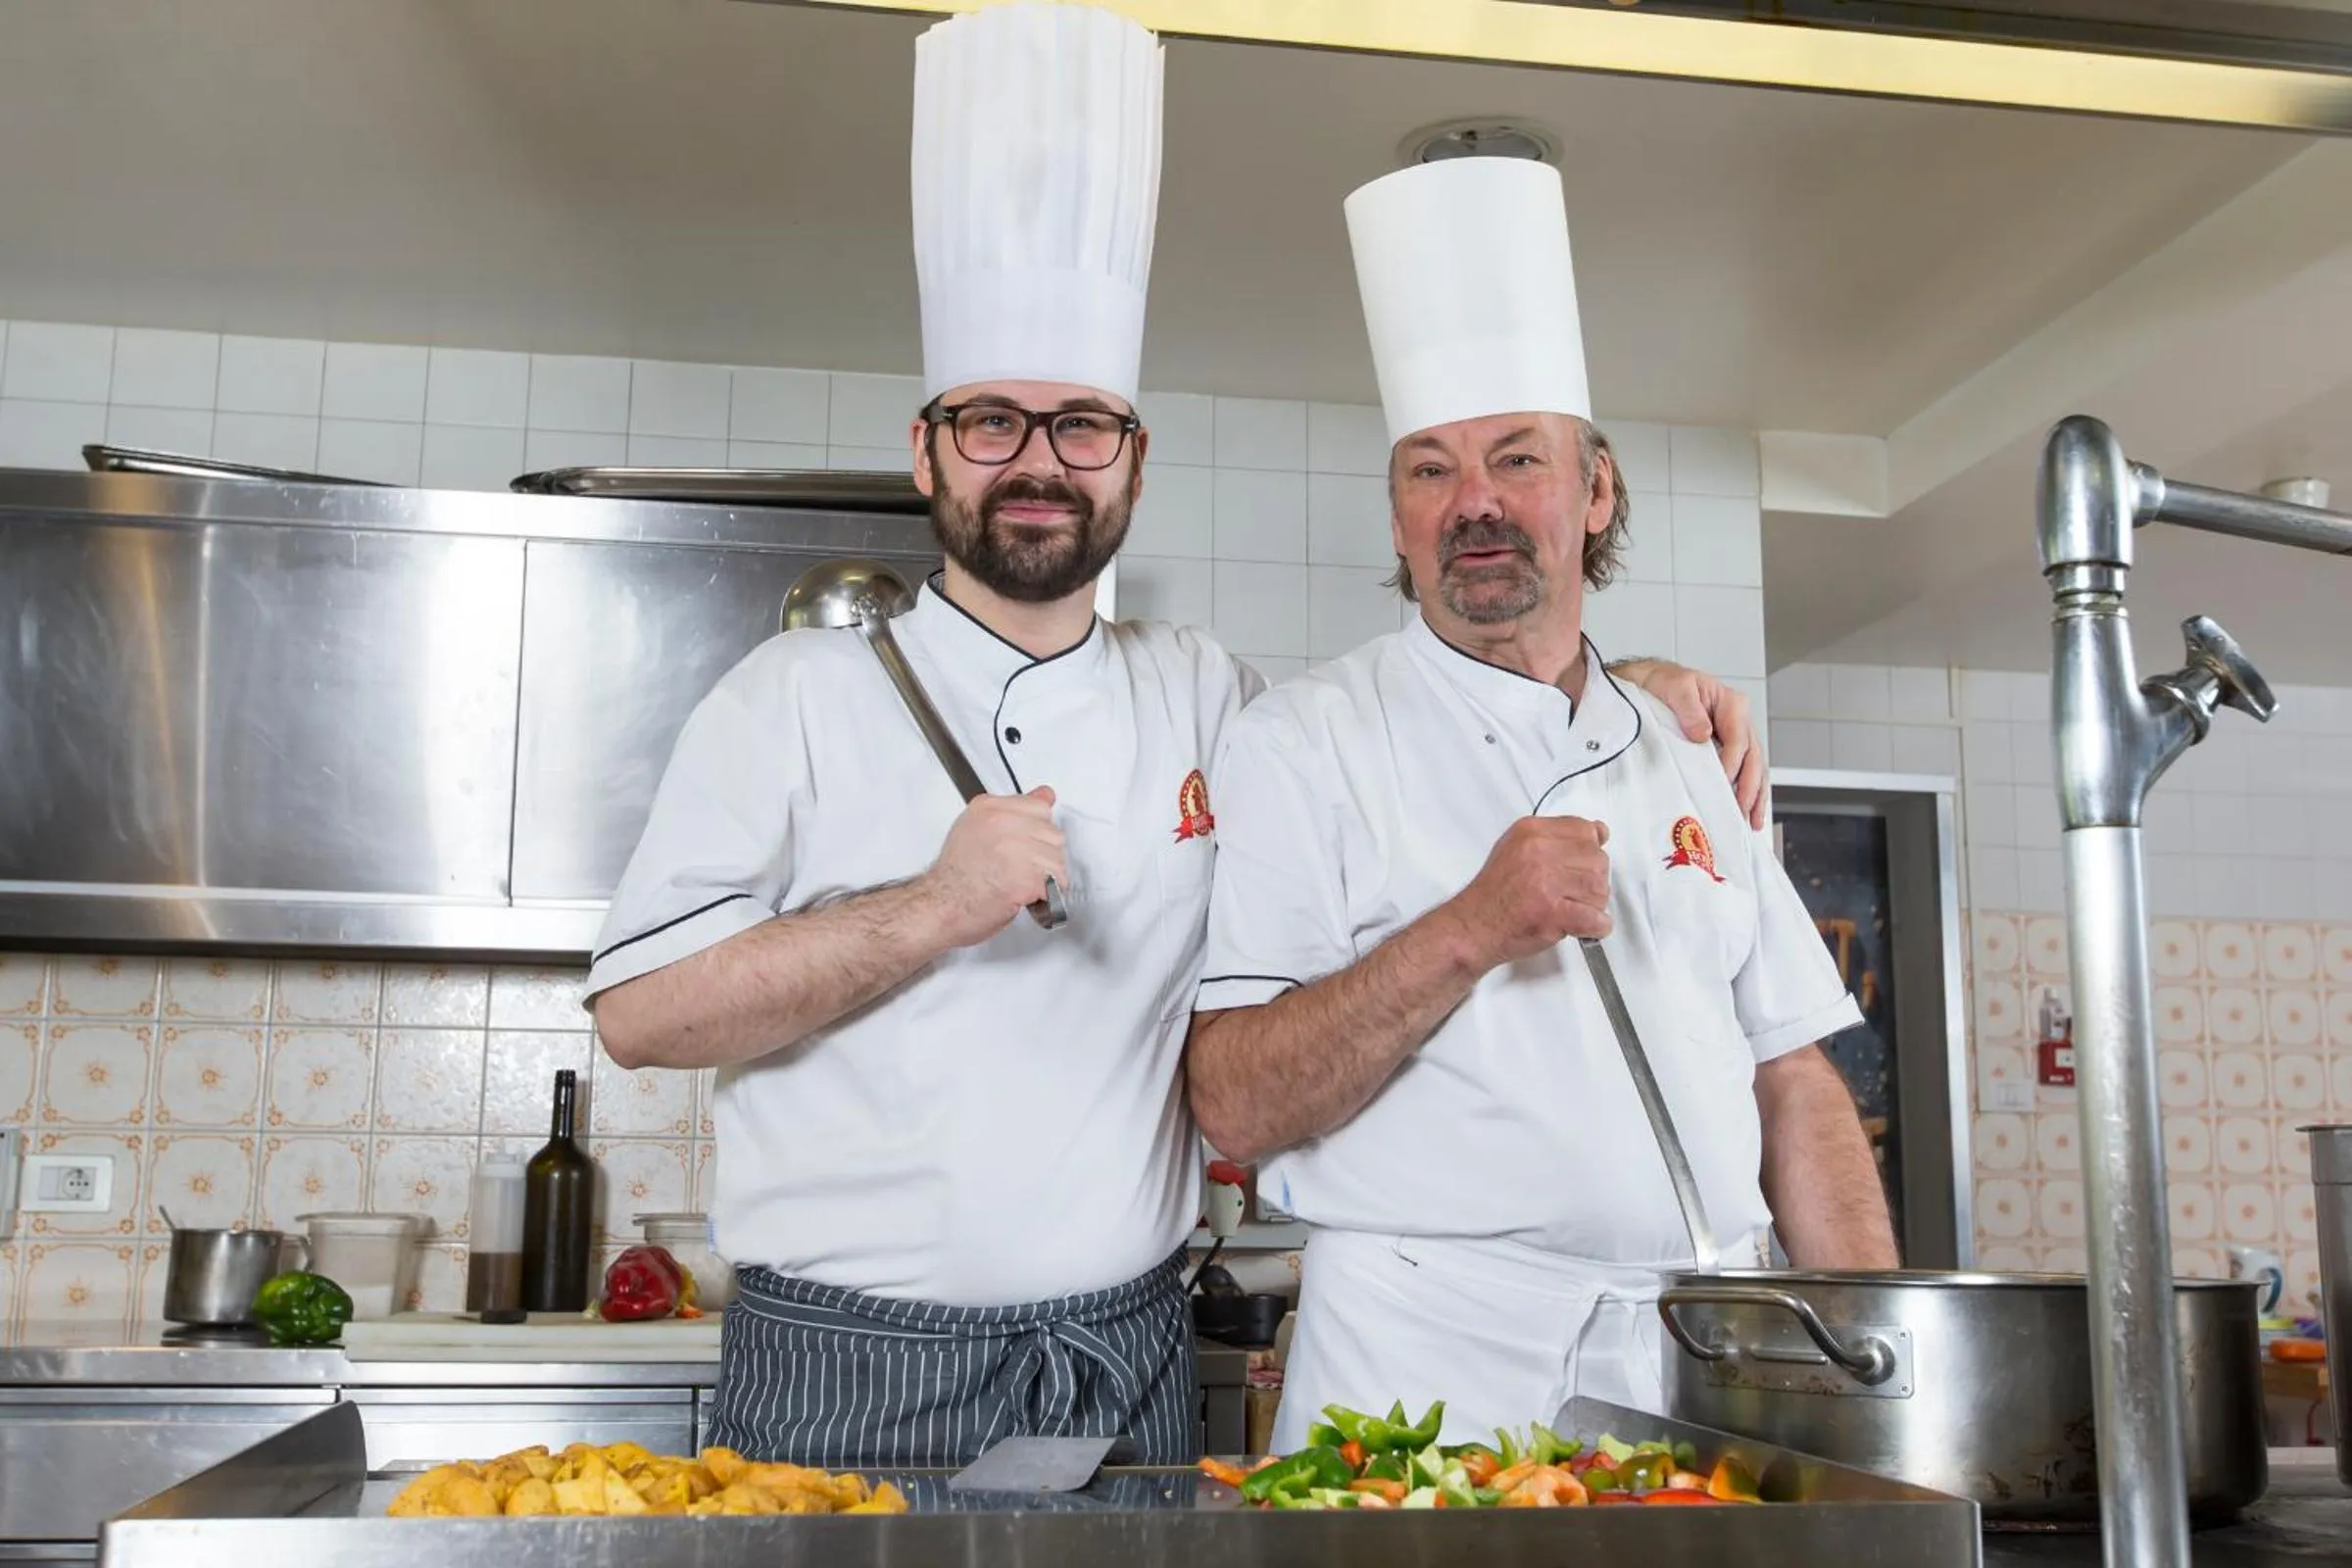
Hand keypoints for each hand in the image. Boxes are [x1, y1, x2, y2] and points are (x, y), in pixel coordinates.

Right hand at [916, 787, 1067, 946]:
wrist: (940, 907)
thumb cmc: (953, 877)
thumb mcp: (975, 828)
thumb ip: (1012, 812)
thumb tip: (1045, 796)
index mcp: (990, 808)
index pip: (1040, 806)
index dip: (1036, 831)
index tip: (1025, 844)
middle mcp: (1004, 823)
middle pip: (1053, 833)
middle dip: (1043, 855)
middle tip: (1019, 869)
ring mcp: (1017, 849)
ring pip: (1057, 859)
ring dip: (1046, 877)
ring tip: (1020, 884)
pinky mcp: (1027, 877)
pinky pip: (1057, 882)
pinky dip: (1047, 895)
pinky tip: (1025, 895)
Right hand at [1442, 815, 1612, 969]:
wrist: (1472, 926)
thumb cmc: (1494, 893)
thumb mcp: (1516, 847)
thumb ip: (1556, 838)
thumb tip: (1598, 832)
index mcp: (1531, 832)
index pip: (1584, 830)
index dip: (1590, 852)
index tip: (1582, 865)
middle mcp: (1539, 851)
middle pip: (1597, 859)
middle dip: (1593, 881)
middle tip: (1573, 894)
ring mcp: (1546, 882)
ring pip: (1600, 888)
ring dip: (1594, 904)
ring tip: (1573, 910)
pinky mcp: (1553, 913)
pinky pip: (1596, 918)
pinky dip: (1595, 927)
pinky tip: (1581, 927)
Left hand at [1615, 660, 1764, 828]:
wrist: (1649, 684)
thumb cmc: (1664, 683)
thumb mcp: (1675, 687)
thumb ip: (1690, 709)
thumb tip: (1703, 734)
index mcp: (1731, 704)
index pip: (1739, 740)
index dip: (1733, 763)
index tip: (1724, 782)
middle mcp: (1737, 721)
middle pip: (1753, 758)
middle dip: (1751, 787)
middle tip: (1743, 811)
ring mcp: (1733, 736)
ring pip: (1753, 768)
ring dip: (1754, 795)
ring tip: (1752, 820)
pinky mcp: (1725, 749)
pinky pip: (1742, 771)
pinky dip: (1747, 791)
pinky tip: (1746, 810)